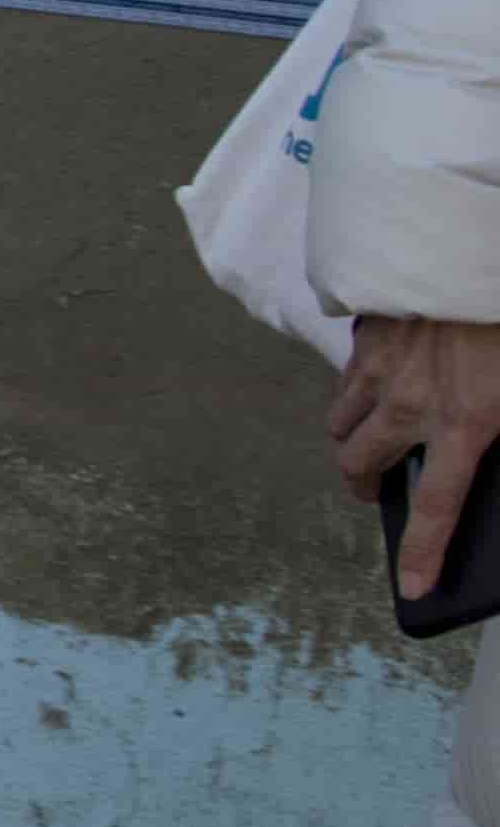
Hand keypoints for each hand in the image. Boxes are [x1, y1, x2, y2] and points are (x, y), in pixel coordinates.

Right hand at [343, 315, 499, 603]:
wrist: (484, 238)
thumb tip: (487, 444)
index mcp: (466, 424)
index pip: (438, 509)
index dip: (423, 555)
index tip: (411, 588)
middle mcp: (410, 402)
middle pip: (356, 464)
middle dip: (361, 485)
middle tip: (375, 488)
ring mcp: (381, 365)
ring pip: (340, 418)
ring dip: (352, 433)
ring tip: (377, 429)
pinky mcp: (369, 330)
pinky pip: (349, 369)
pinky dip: (359, 381)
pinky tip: (387, 369)